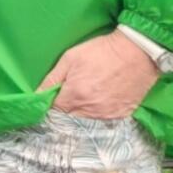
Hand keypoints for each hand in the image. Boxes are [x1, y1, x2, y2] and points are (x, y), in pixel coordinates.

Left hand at [40, 30, 160, 118]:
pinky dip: (97, 114)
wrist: (136, 52)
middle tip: (66, 97)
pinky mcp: (121, 115)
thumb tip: (37, 94)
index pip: (53, 110)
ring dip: (80, 113)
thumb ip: (52, 79)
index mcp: (74, 96)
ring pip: (86, 121)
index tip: (50, 98)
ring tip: (84, 97)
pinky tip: (99, 101)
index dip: (49, 104)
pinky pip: (103, 120)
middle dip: (64, 110)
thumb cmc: (99, 52)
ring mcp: (107, 114)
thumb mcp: (69, 59)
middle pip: (69, 117)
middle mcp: (90, 110)